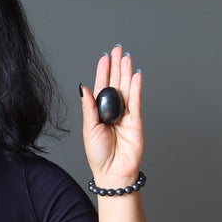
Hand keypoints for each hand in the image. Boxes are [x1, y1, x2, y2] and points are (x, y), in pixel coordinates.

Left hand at [80, 44, 143, 182]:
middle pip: (116, 84)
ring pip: (127, 89)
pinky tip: (136, 75)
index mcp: (99, 112)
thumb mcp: (88, 128)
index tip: (105, 57)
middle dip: (116, 66)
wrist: (112, 172)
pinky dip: (137, 88)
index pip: (102, 87)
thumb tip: (84, 88)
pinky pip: (137, 101)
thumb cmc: (98, 154)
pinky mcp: (136, 121)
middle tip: (117, 50)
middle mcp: (113, 111)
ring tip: (126, 57)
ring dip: (127, 73)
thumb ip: (89, 107)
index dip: (103, 72)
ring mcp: (126, 115)